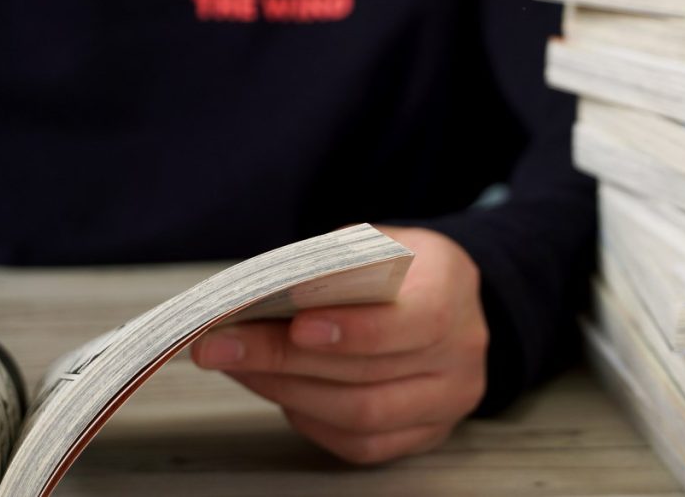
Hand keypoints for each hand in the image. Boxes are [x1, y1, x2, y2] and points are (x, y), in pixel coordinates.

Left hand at [190, 225, 488, 463]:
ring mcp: (448, 400)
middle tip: (223, 344)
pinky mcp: (424, 434)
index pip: (416, 320)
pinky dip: (309, 418)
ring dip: (287, 390)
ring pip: (362, 415)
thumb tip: (265, 293)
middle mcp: (461, 352)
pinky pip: (360, 443)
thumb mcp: (375, 242)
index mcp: (453, 287)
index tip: (294, 326)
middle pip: (371, 374)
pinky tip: (274, 388)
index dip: (355, 330)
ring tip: (236, 363)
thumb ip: (334, 264)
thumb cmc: (400, 266)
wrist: (445, 296)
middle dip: (287, 359)